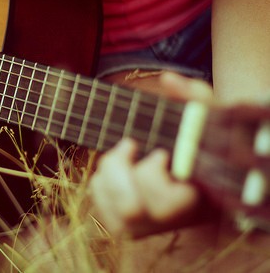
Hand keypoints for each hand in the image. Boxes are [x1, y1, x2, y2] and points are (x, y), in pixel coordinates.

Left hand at [88, 72, 212, 236]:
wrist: (199, 170)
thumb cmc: (202, 140)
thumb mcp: (206, 114)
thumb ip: (193, 96)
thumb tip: (168, 79)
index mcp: (196, 198)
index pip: (165, 203)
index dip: (153, 174)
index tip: (160, 151)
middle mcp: (170, 220)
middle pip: (130, 209)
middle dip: (120, 170)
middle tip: (130, 145)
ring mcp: (147, 225)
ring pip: (113, 213)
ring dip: (107, 175)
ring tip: (122, 154)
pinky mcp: (127, 222)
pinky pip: (102, 208)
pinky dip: (99, 183)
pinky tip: (113, 167)